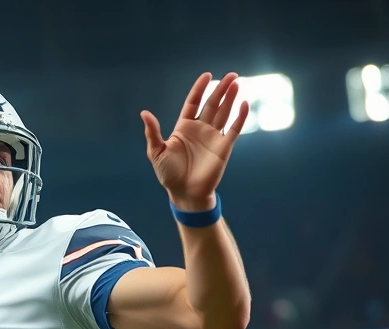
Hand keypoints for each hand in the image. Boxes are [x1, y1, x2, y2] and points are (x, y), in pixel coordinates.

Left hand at [141, 72, 248, 210]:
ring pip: (224, 112)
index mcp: (184, 127)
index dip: (200, 89)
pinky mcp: (224, 147)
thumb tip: (144, 113)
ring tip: (237, 83)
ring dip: (231, 98)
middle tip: (232, 75)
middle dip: (221, 89)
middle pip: (212, 104)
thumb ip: (153, 132)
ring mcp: (213, 137)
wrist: (184, 193)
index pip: (193, 102)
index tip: (207, 75)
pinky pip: (234, 129)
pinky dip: (240, 117)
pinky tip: (244, 104)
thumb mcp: (157, 152)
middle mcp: (200, 129)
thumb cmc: (169, 174)